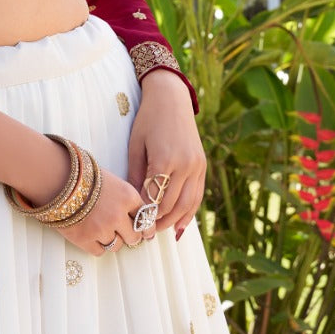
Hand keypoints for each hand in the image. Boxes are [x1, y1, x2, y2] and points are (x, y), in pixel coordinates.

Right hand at [55, 168, 151, 258]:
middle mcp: (118, 214)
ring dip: (112, 239)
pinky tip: (91, 233)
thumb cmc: (82, 175)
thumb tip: (136, 216)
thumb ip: (125, 199)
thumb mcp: (111, 180)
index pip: (146, 217)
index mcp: (127, 195)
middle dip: (130, 234)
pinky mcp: (85, 240)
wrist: (55, 177)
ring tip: (101, 229)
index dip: (144, 224)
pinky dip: (97, 245)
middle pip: (135, 236)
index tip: (145, 230)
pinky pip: (99, 252)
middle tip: (124, 232)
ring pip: (117, 246)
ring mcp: (102, 229)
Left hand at [127, 71, 206, 239]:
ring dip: (174, 221)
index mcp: (165, 159)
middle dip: (158, 222)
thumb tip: (131, 202)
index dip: (144, 215)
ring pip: (188, 204)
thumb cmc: (148, 119)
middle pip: (172, 205)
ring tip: (159, 231)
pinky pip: (197, 195)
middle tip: (144, 235)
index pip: (154, 198)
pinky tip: (180, 226)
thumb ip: (135, 175)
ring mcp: (197, 166)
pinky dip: (189, 212)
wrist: (172, 98)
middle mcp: (185, 165)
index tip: (134, 227)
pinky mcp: (202, 165)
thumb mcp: (136, 146)